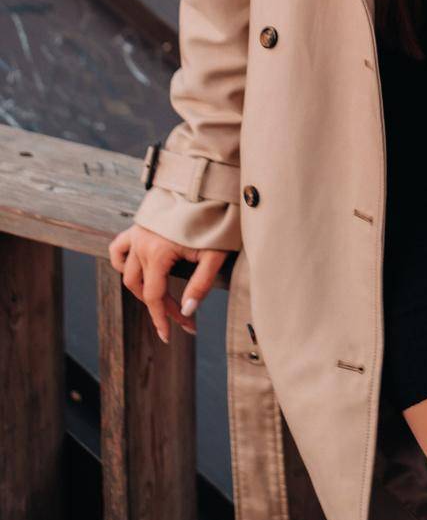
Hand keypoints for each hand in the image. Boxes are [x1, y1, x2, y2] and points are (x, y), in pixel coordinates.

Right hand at [108, 224, 228, 343]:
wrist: (206, 184)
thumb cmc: (214, 218)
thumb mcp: (214, 254)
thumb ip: (200, 284)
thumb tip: (187, 312)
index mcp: (157, 253)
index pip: (154, 297)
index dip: (164, 318)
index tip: (173, 335)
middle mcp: (141, 244)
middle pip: (142, 288)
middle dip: (160, 307)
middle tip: (181, 317)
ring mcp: (137, 233)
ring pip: (128, 272)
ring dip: (142, 289)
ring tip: (162, 299)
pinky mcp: (138, 225)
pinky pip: (119, 248)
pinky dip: (123, 262)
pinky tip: (136, 271)